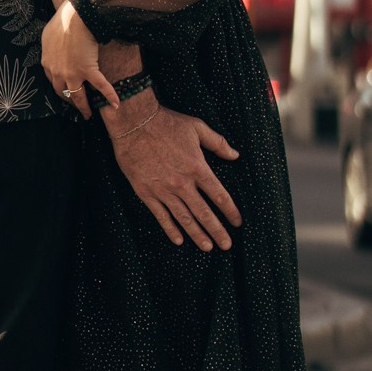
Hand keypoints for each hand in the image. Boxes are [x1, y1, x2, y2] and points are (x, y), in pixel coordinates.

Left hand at [41, 0, 118, 120]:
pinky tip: (116, 104)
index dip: (60, 88)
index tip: (65, 92)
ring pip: (77, 96)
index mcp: (47, 63)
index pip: (52, 81)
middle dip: (69, 101)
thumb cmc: (62, 20)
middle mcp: (58, 72)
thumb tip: (53, 46)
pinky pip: (100, 86)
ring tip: (88, 114)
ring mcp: (73, 73)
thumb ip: (50, 45)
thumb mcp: (49, 34)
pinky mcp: (88, 70)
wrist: (76, 17)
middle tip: (75, 106)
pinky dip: (109, 95)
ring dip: (83, 107)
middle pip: (63, 93)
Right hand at [108, 94, 240, 249]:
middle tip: (227, 245)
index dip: (230, 211)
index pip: (219, 196)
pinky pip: (161, 216)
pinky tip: (178, 240)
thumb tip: (235, 155)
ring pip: (184, 218)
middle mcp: (182, 183)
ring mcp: (163, 190)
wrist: (134, 123)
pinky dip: (170, 229)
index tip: (237, 222)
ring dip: (197, 235)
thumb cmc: (166, 123)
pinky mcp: (146, 193)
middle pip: (204, 213)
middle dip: (217, 231)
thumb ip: (218, 143)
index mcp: (197, 168)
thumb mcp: (197, 127)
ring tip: (207, 247)